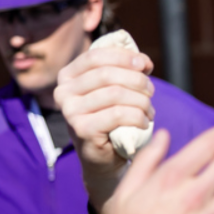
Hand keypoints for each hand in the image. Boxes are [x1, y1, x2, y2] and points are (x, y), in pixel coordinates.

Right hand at [55, 42, 156, 205]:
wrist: (103, 158)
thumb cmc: (110, 119)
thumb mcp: (113, 89)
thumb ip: (123, 71)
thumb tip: (143, 62)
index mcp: (67, 76)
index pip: (96, 56)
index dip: (124, 57)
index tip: (145, 65)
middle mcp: (63, 92)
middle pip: (107, 74)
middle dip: (136, 80)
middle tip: (150, 91)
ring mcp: (70, 112)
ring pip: (115, 93)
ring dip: (141, 100)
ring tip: (150, 110)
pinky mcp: (82, 130)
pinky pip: (118, 114)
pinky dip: (138, 116)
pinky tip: (144, 122)